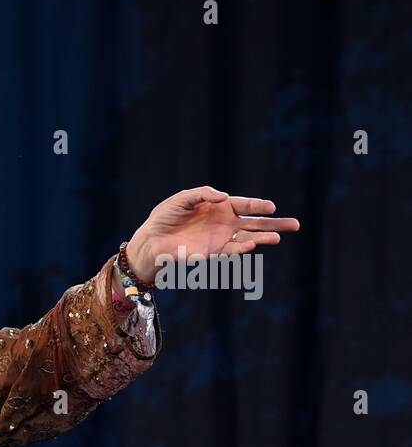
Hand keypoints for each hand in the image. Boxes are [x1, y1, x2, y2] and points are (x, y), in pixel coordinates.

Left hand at [126, 186, 300, 284]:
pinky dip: (241, 248)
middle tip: (295, 225)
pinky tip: (251, 243)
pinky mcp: (212, 253)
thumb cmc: (165, 217)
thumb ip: (204, 193)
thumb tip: (225, 197)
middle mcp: (224, 224)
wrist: (150, 240)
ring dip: (262, 238)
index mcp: (220, 208)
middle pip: (255, 223)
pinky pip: (231, 251)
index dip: (259, 205)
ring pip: (247, 238)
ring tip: (277, 237)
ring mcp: (220, 239)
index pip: (245, 205)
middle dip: (275, 224)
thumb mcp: (183, 198)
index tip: (272, 206)